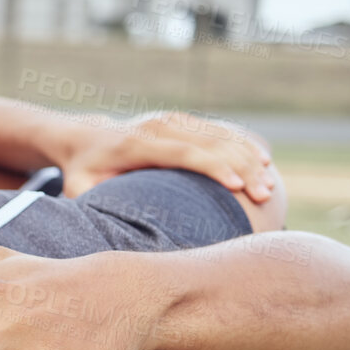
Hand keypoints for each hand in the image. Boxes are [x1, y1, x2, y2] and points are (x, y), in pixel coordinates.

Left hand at [60, 112, 272, 202]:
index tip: (237, 187)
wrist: (84, 137)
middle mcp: (157, 126)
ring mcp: (171, 120)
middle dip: (241, 167)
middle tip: (266, 194)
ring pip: (219, 134)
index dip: (212, 168)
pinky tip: (263, 161)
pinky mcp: (182, 120)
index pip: (183, 152)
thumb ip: (92, 204)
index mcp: (135, 144)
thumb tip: (109, 229)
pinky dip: (242, 143)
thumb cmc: (82, 172)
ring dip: (248, 157)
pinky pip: (218, 130)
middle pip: (209, 143)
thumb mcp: (79, 189)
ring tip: (270, 183)